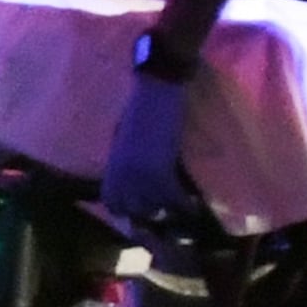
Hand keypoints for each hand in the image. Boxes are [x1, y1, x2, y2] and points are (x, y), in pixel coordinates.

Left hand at [97, 71, 191, 232]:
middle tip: (166, 213)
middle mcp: (122, 177)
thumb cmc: (138, 110)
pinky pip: (174, 199)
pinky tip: (195, 203)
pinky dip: (186, 204)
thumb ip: (124, 165)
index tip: (142, 213)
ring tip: (182, 210)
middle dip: (150, 215)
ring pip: (155, 209)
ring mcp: (140, 177)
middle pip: (133, 212)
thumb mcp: (122, 142)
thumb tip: (133, 184)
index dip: (127, 212)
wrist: (155, 90)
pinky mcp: (161, 173)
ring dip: (169, 211)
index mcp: (111, 168)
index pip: (112, 205)